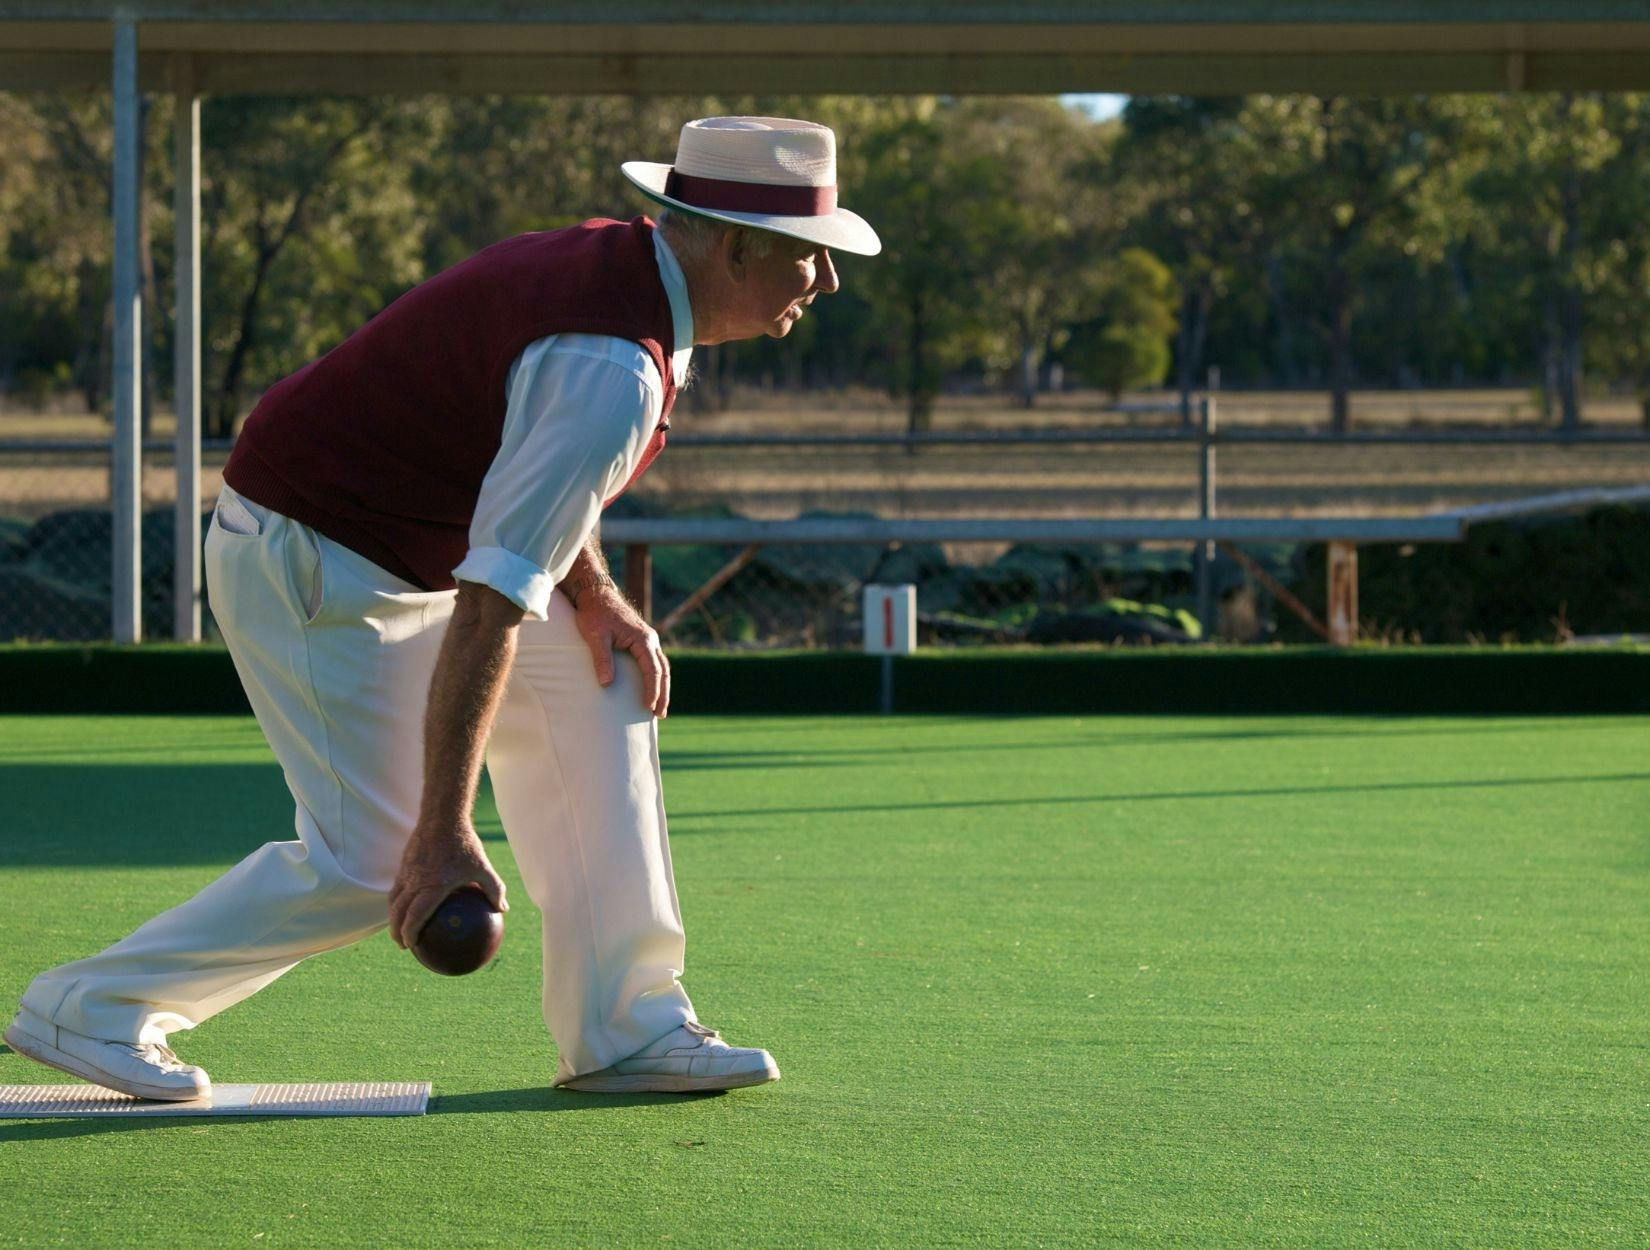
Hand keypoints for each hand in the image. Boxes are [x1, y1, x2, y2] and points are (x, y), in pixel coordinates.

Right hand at [387, 823, 508, 949]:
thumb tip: (502, 909)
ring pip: (393, 899)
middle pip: (398, 911)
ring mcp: (406, 872)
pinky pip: (397, 886)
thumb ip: (494, 889)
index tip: (411, 945)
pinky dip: (398, 900)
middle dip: (396, 931)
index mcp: (432, 886)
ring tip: (398, 928)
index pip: (415, 915)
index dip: (409, 932)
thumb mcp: (484, 866)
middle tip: (403, 945)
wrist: (442, 817)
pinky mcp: (404, 863)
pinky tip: (407, 903)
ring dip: (393, 917)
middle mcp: (415, 881)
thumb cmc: (465, 843)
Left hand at [570, 581, 669, 717]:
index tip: (648, 707)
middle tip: (660, 715)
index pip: (652, 670)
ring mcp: (648, 639)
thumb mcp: (595, 636)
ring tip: (659, 707)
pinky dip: (656, 677)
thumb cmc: (595, 614)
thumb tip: (606, 684)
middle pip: (663, 670)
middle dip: (663, 693)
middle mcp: (650, 639)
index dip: (652, 690)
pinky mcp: (642, 640)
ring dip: (662, 687)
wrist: (596, 595)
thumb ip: (602, 659)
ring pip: (661, 666)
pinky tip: (652, 689)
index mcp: (643, 639)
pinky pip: (654, 661)